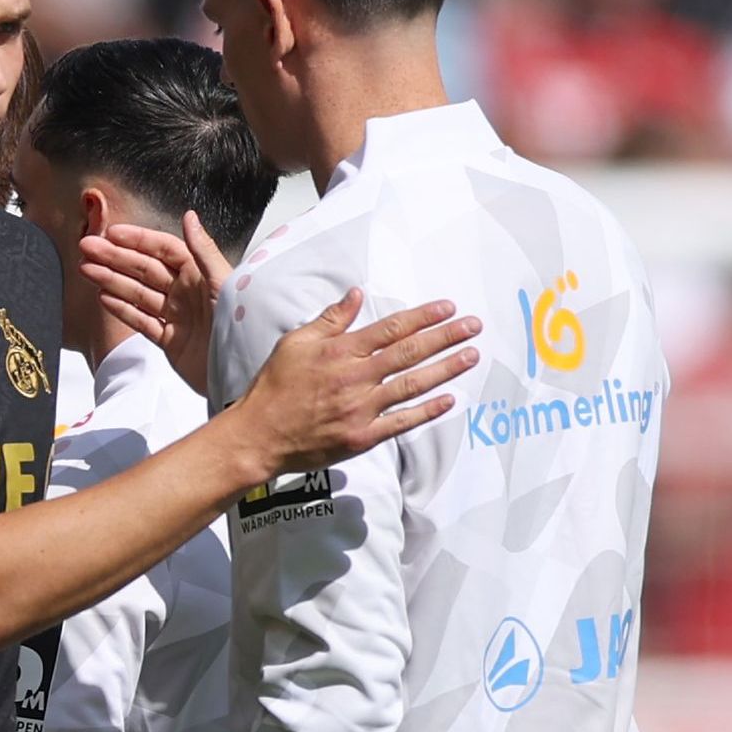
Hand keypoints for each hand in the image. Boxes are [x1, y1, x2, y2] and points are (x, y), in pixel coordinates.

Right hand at [79, 212, 227, 362]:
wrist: (242, 373)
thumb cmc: (241, 325)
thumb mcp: (225, 282)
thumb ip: (204, 250)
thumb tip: (190, 217)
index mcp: (201, 275)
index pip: (164, 250)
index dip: (137, 240)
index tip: (111, 233)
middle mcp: (187, 293)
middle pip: (144, 269)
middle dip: (114, 257)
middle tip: (87, 248)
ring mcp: (177, 316)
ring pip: (138, 294)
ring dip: (111, 280)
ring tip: (87, 270)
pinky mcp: (170, 341)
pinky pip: (141, 321)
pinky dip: (122, 310)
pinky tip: (104, 298)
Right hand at [231, 286, 478, 473]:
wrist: (258, 435)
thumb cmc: (274, 387)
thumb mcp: (295, 343)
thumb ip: (330, 320)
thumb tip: (356, 295)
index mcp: (340, 352)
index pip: (391, 329)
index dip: (423, 317)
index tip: (448, 308)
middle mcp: (355, 377)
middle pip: (409, 352)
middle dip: (445, 337)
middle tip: (473, 326)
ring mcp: (361, 408)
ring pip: (412, 384)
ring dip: (446, 369)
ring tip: (471, 356)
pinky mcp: (362, 436)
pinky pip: (402, 422)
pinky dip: (427, 411)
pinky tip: (449, 400)